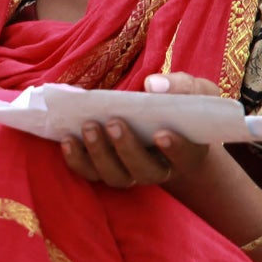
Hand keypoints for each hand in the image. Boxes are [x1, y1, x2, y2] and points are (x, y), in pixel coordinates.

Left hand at [61, 72, 219, 189]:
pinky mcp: (106, 169)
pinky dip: (76, 159)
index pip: (185, 156)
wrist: (163, 121)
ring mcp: (130, 172)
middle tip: (115, 123)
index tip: (162, 134)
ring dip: (99, 153)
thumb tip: (153, 85)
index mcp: (187, 152)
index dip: (175, 149)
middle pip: (144, 171)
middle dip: (127, 148)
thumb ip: (182, 87)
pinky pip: (90, 172)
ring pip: (115, 175)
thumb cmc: (183, 105)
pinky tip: (68, 139)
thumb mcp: (193, 92)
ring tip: (89, 126)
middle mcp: (158, 169)